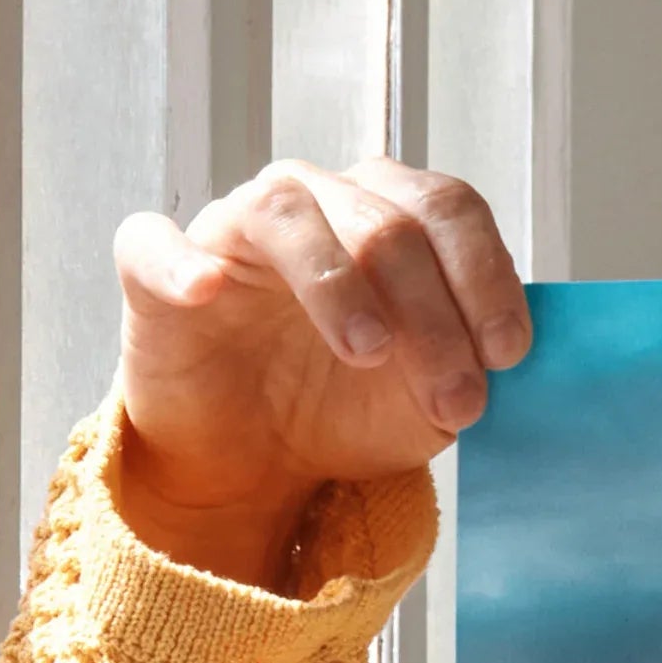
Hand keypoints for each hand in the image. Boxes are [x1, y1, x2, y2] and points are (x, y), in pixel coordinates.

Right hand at [110, 159, 528, 588]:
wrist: (255, 460)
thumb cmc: (344, 408)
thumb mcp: (428, 401)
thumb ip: (468, 366)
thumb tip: (500, 356)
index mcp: (389, 216)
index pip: (448, 209)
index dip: (485, 275)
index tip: (507, 354)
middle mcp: (315, 202)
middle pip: (385, 221)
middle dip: (433, 315)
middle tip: (454, 398)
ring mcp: (233, 229)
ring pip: (287, 213)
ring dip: (338, 283)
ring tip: (369, 353)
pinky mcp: (156, 270)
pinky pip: (154, 243)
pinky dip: (181, 262)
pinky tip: (207, 291)